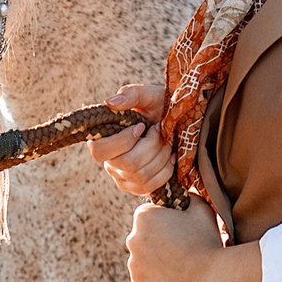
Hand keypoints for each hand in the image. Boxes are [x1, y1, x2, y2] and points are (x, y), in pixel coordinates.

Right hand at [89, 80, 172, 196]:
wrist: (180, 122)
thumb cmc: (159, 106)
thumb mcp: (148, 95)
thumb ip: (130, 94)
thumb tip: (111, 103)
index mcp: (103, 138)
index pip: (100, 151)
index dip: (124, 141)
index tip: (142, 126)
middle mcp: (109, 162)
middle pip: (127, 163)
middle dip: (151, 145)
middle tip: (160, 130)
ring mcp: (123, 178)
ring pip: (141, 176)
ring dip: (161, 155)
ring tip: (166, 140)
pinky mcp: (138, 188)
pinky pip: (151, 186)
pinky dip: (166, 169)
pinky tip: (170, 156)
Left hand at [125, 197, 228, 281]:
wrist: (210, 279)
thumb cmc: (206, 240)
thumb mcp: (201, 208)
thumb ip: (188, 197)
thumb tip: (184, 196)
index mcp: (144, 216)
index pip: (148, 212)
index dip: (164, 217)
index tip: (177, 226)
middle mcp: (133, 239)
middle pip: (143, 235)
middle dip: (157, 237)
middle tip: (181, 245)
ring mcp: (134, 263)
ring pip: (143, 256)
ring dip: (155, 257)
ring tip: (179, 263)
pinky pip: (145, 276)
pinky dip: (156, 276)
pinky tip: (174, 276)